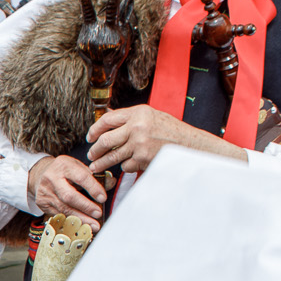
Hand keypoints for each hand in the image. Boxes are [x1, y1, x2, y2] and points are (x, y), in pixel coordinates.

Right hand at [26, 155, 107, 228]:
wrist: (41, 173)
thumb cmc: (64, 171)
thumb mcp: (79, 167)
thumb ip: (95, 176)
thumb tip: (110, 183)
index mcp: (64, 165)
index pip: (81, 177)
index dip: (93, 188)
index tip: (103, 198)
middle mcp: (52, 178)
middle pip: (69, 196)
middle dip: (86, 207)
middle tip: (98, 214)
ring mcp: (45, 192)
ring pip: (63, 208)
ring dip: (80, 218)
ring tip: (93, 224)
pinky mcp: (42, 203)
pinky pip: (58, 214)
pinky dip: (71, 220)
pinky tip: (80, 225)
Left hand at [87, 104, 244, 173]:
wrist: (190, 144)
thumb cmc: (171, 130)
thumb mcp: (151, 116)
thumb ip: (130, 118)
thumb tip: (107, 119)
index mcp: (138, 113)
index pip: (107, 120)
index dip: (95, 130)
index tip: (90, 137)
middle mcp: (137, 127)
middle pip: (105, 140)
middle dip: (95, 150)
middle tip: (91, 155)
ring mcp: (139, 144)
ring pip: (112, 156)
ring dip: (101, 163)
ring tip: (96, 167)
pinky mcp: (142, 159)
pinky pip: (126, 165)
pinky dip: (126, 167)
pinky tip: (130, 164)